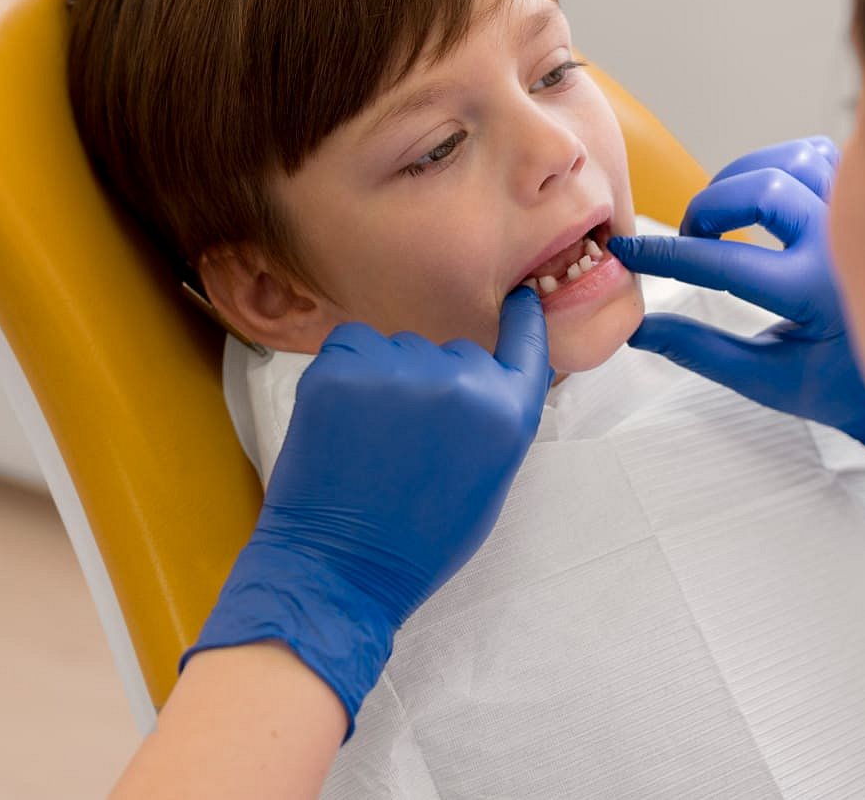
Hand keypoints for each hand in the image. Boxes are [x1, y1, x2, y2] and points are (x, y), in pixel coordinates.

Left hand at [182, 287, 552, 736]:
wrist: (339, 567)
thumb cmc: (418, 539)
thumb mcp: (487, 481)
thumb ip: (496, 420)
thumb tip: (486, 375)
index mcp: (505, 414)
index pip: (525, 342)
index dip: (520, 318)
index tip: (517, 298)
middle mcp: (460, 382)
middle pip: (452, 352)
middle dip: (435, 381)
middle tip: (408, 437)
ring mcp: (396, 370)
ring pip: (398, 347)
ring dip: (386, 375)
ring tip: (370, 436)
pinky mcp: (339, 367)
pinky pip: (351, 344)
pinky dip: (346, 368)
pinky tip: (342, 416)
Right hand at [605, 137, 864, 509]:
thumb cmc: (847, 389)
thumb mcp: (768, 380)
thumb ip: (699, 351)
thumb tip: (639, 329)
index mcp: (815, 294)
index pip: (721, 262)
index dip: (665, 256)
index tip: (631, 252)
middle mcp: (846, 244)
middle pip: (759, 188)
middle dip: (708, 208)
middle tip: (692, 239)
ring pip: (790, 160)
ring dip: (743, 181)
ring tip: (725, 217)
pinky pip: (820, 155)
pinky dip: (782, 165)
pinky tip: (766, 198)